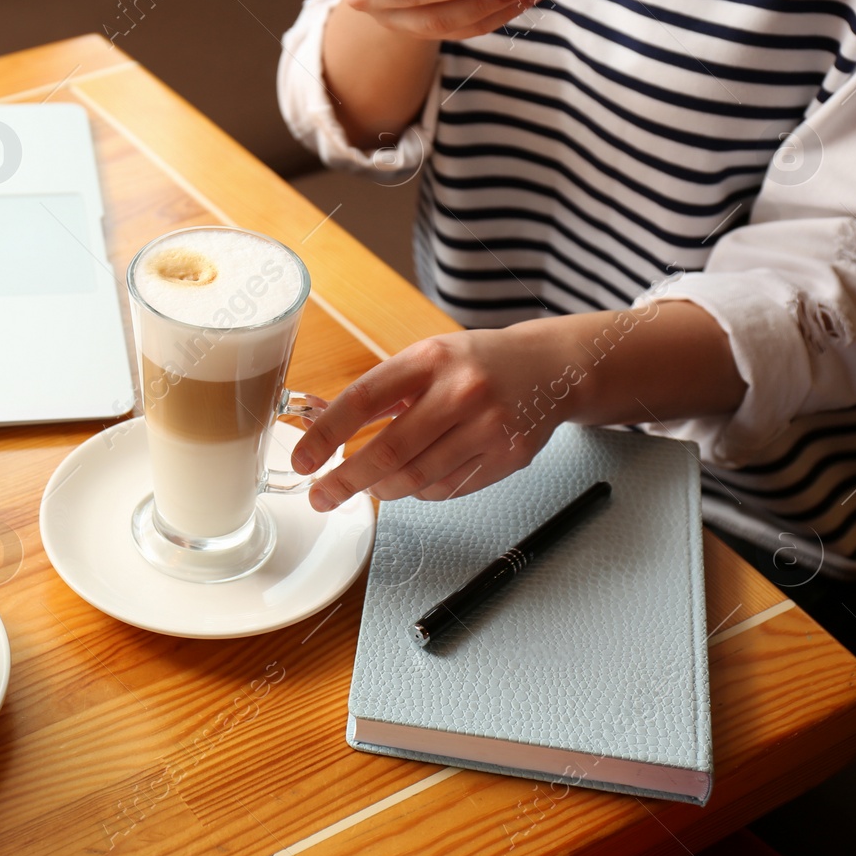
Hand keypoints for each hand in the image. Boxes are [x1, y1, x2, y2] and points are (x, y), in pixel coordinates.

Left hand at [289, 303, 747, 512]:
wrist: (553, 367)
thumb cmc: (475, 363)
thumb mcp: (424, 359)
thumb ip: (376, 393)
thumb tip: (313, 418)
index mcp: (430, 358)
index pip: (364, 400)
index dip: (326, 435)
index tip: (302, 461)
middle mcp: (461, 391)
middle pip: (390, 453)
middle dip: (346, 482)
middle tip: (320, 496)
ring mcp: (490, 428)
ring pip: (418, 480)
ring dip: (383, 490)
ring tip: (367, 485)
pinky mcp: (509, 458)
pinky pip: (448, 490)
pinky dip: (422, 491)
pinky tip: (417, 478)